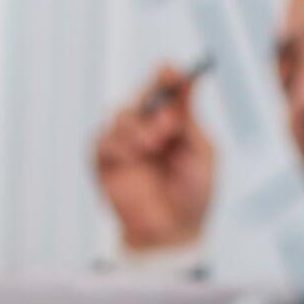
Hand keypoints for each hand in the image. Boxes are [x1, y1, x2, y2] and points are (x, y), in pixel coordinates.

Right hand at [93, 64, 215, 251]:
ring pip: (120, 114)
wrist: (173, 232)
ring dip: (136, 126)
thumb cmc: (193, 195)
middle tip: (169, 124)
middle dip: (153, 104)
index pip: (166, 89)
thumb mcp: (201, 152)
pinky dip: (117, 144)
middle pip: (140, 96)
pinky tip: (132, 156)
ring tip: (152, 146)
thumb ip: (190, 117)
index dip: (166, 76)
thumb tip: (189, 81)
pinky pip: (102, 140)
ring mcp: (125, 145)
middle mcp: (148, 128)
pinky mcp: (105, 163)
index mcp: (173, 121)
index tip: (169, 71)